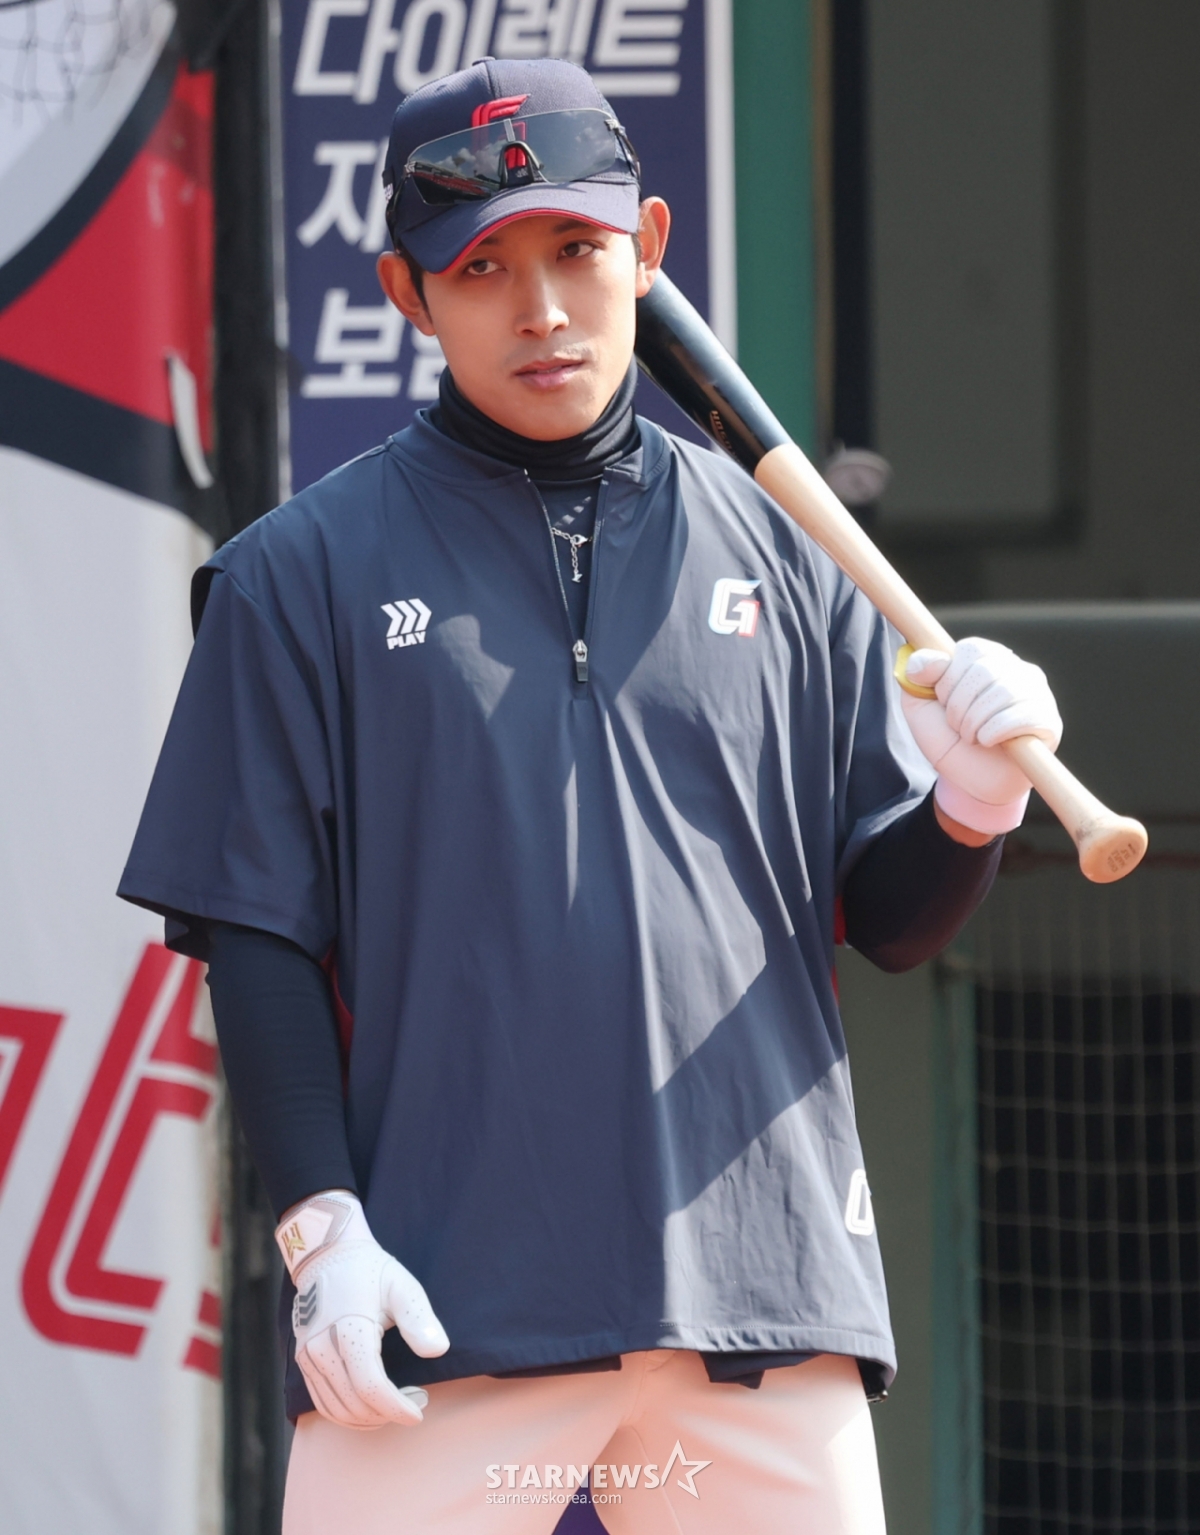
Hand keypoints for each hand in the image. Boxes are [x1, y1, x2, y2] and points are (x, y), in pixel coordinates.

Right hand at [276, 1190, 449, 1429]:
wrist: (327, 1255)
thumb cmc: (368, 1270)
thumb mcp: (401, 1285)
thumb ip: (419, 1318)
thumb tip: (438, 1350)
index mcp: (349, 1329)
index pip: (371, 1385)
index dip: (396, 1407)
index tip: (419, 1412)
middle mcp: (322, 1348)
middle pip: (354, 1403)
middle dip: (388, 1413)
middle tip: (417, 1400)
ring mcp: (308, 1357)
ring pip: (336, 1410)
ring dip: (369, 1418)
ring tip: (397, 1405)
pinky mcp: (302, 1361)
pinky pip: (322, 1403)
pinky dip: (347, 1415)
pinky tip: (371, 1409)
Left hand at [901, 636, 1062, 835]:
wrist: (966, 782)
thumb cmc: (947, 739)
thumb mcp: (920, 705)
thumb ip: (917, 675)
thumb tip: (927, 658)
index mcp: (988, 658)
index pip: (971, 649)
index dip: (949, 678)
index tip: (943, 701)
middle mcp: (1018, 669)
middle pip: (986, 670)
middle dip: (959, 705)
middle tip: (957, 726)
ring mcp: (1038, 694)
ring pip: (1004, 692)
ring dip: (974, 722)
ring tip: (971, 736)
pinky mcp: (1049, 721)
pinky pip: (1021, 716)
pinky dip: (993, 732)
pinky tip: (989, 742)